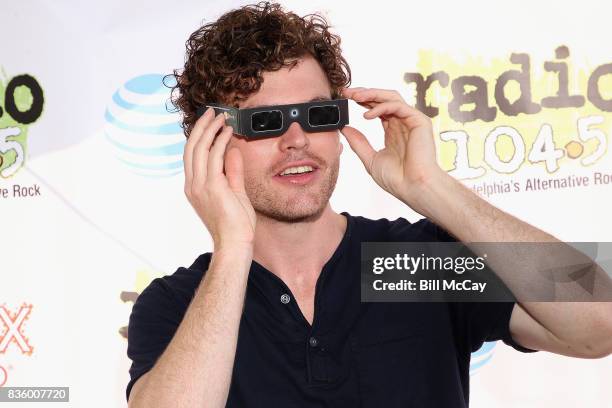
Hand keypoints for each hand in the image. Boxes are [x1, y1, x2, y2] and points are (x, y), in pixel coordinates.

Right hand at [184, 108, 255, 248]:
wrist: (234, 243)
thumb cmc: (235, 224)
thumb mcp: (234, 192)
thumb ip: (232, 171)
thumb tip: (232, 151)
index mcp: (194, 187)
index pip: (192, 155)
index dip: (198, 136)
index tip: (208, 122)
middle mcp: (193, 185)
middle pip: (192, 147)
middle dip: (201, 127)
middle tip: (212, 112)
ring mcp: (200, 186)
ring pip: (200, 149)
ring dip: (211, 130)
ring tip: (221, 117)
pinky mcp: (212, 187)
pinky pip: (214, 157)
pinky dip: (220, 141)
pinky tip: (227, 132)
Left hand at [340, 87, 445, 204]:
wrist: (413, 188)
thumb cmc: (397, 179)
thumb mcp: (370, 158)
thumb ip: (359, 143)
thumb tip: (344, 128)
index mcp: (393, 131)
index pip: (377, 108)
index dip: (362, 101)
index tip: (345, 98)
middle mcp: (403, 123)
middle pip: (383, 99)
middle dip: (364, 93)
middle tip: (347, 92)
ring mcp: (412, 121)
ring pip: (391, 97)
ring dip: (372, 94)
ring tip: (354, 96)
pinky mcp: (420, 121)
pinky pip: (398, 106)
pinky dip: (381, 107)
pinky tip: (367, 116)